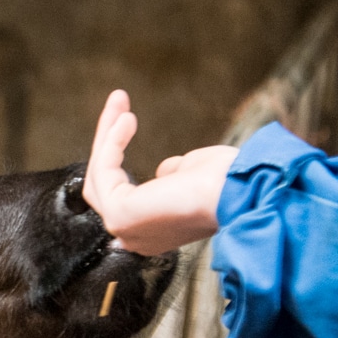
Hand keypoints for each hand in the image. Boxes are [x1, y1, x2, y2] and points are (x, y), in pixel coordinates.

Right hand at [82, 90, 236, 254]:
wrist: (238, 193)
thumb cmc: (226, 185)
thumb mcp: (192, 176)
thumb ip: (172, 177)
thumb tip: (162, 171)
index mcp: (151, 232)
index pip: (119, 193)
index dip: (118, 154)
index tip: (127, 119)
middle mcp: (133, 235)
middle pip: (103, 184)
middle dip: (108, 140)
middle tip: (118, 104)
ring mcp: (123, 227)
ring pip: (99, 175)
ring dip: (107, 134)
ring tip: (120, 101)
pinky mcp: (119, 213)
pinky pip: (104, 170)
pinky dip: (111, 141)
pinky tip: (125, 118)